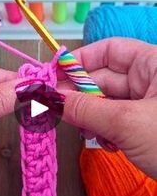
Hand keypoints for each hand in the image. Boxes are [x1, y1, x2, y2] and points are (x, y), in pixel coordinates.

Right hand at [63, 38, 156, 177]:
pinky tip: (109, 145)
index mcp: (154, 64)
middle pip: (105, 78)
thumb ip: (85, 109)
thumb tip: (48, 97)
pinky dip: (107, 132)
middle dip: (82, 96)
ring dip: (93, 118)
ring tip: (88, 133)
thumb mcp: (127, 123)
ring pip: (108, 103)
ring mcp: (149, 105)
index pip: (109, 50)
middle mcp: (151, 80)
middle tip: (57, 111)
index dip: (80, 61)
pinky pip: (118, 121)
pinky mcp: (147, 126)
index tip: (53, 76)